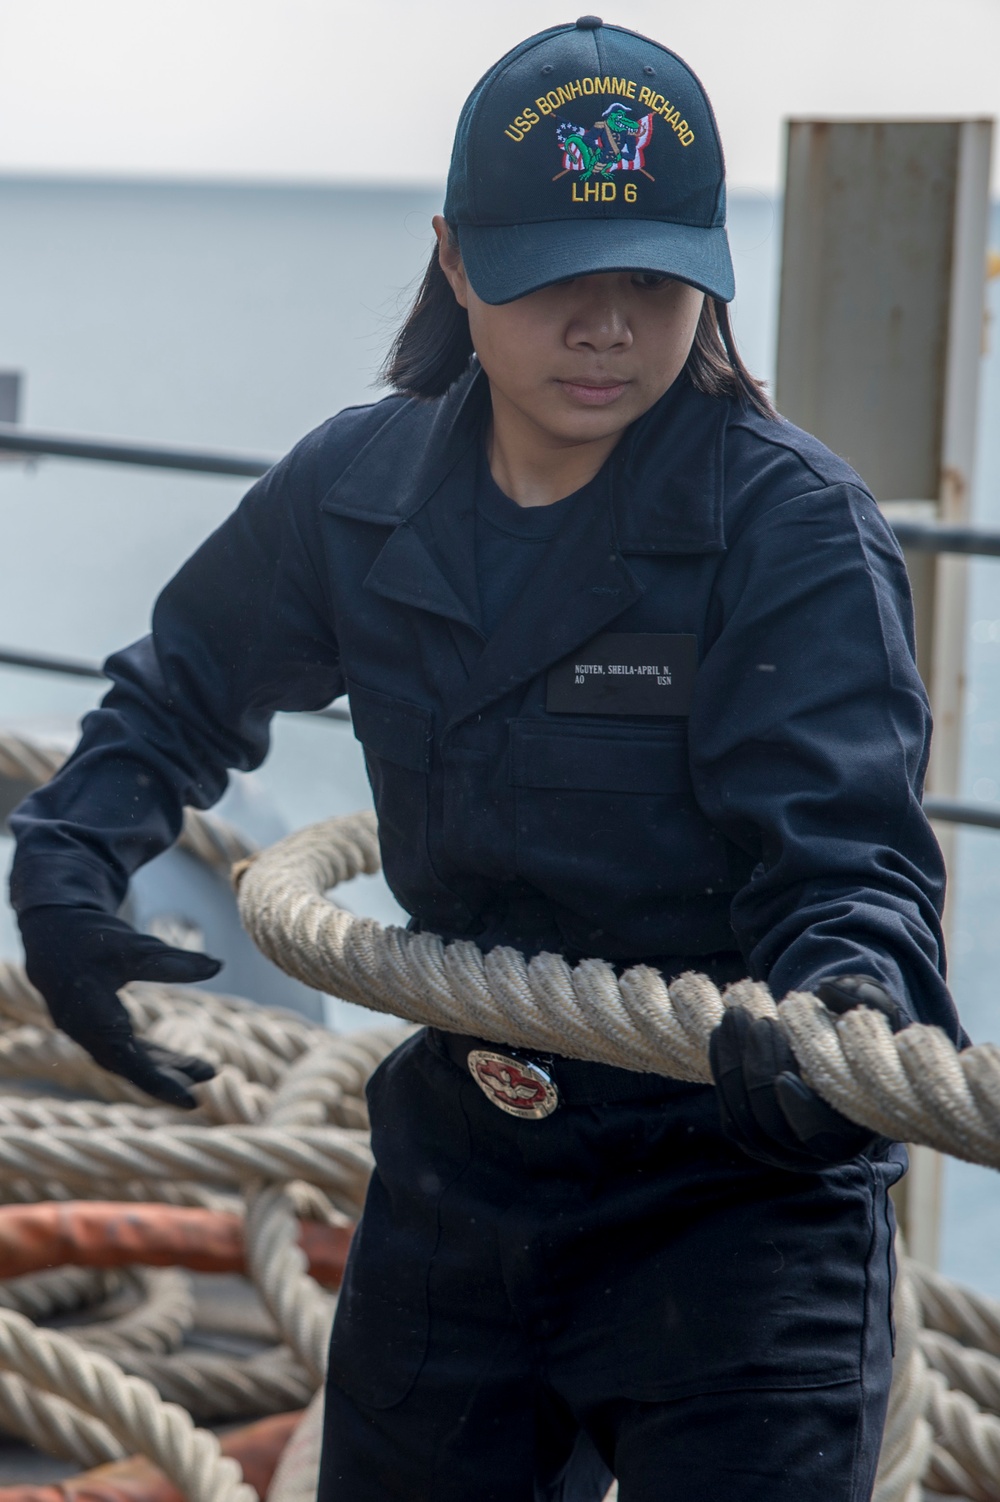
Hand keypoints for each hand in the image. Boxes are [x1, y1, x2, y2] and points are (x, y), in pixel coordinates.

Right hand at [18, 905, 220, 1108]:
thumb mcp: (135, 947)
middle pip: (129, 1067)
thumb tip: (219, 965)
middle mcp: (85, 1033)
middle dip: (167, 1079)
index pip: (127, 1060)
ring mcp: (89, 1034)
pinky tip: (180, 1063)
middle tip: (206, 1084)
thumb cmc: (91, 938)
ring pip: (129, 1061)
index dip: (158, 1082)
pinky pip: (126, 1052)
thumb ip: (174, 961)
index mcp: (90, 1015)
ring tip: (206, 1071)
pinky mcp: (96, 1029)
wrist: (51, 934)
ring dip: (164, 1068)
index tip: (191, 1098)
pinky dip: (152, 1058)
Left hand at [708, 974, 904, 1170]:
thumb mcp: (876, 1015)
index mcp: (853, 1132)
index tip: (784, 1076)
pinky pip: (729, 1111)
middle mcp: (813, 1152)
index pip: (822, 1138)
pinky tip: (722, 1032)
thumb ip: (864, 999)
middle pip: (773, 1125)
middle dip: (759, 1071)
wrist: (828, 1055)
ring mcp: (777, 1148)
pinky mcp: (750, 1134)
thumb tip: (829, 990)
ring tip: (735, 1018)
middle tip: (759, 1022)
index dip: (801, 1112)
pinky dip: (721, 1070)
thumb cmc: (859, 1038)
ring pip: (744, 1120)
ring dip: (733, 1066)